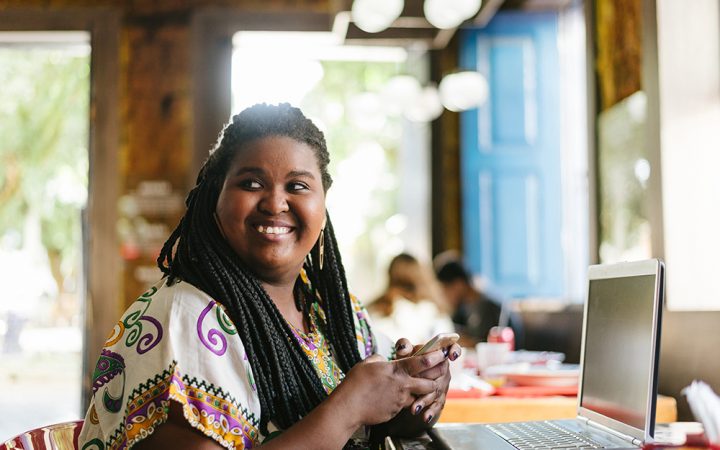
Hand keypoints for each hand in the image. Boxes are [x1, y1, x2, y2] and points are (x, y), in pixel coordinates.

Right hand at [331, 351, 447, 427]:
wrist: (348, 407)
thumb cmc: (355, 383)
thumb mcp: (368, 363)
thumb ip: (380, 360)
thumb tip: (385, 361)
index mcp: (396, 370)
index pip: (422, 362)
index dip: (435, 357)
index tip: (443, 354)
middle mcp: (402, 385)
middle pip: (430, 383)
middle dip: (436, 379)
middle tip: (438, 375)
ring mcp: (400, 400)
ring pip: (419, 396)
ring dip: (421, 393)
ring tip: (415, 388)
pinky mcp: (395, 411)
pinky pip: (404, 405)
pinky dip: (404, 402)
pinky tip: (393, 399)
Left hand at [394, 337, 461, 423]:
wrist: (407, 377)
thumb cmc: (408, 361)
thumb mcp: (405, 353)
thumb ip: (404, 346)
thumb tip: (402, 347)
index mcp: (438, 354)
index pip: (452, 348)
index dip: (454, 351)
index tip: (451, 356)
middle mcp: (444, 369)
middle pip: (442, 374)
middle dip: (430, 382)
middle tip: (417, 389)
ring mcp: (443, 384)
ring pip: (437, 391)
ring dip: (426, 400)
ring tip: (414, 408)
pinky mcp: (440, 397)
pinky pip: (438, 405)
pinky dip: (431, 411)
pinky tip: (425, 417)